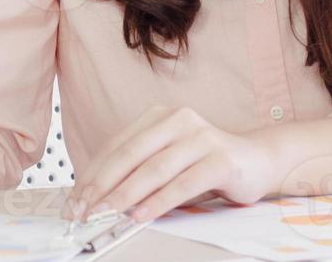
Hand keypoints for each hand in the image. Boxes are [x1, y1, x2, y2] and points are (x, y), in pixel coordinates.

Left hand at [61, 105, 277, 224]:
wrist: (257, 161)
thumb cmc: (206, 164)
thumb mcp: (167, 161)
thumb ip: (137, 171)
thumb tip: (95, 198)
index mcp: (160, 116)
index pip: (117, 146)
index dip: (92, 174)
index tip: (74, 201)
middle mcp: (179, 120)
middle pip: (131, 154)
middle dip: (102, 185)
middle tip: (83, 210)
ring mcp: (202, 137)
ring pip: (155, 168)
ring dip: (126, 194)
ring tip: (106, 214)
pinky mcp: (220, 159)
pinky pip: (183, 183)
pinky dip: (159, 201)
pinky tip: (141, 215)